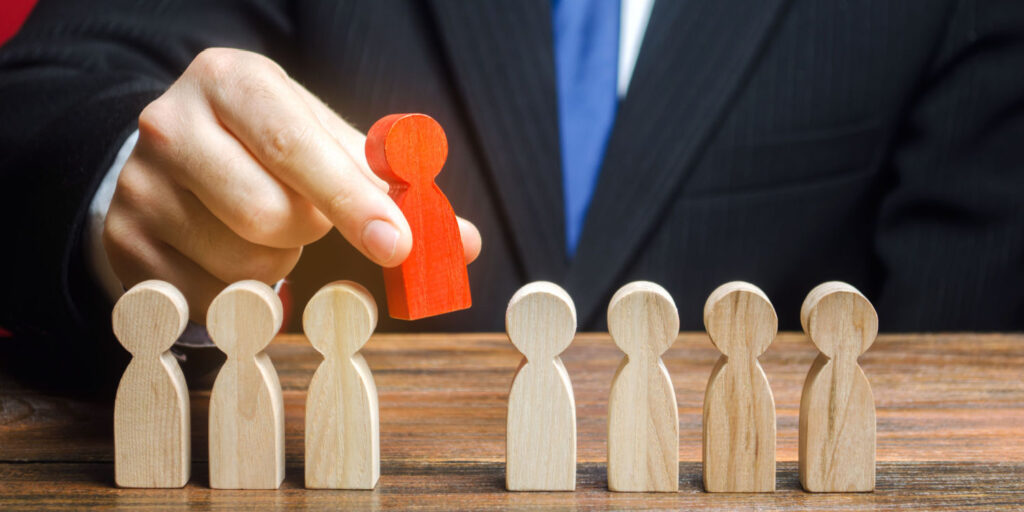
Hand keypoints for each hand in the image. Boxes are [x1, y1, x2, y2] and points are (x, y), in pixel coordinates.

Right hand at [104, 48, 481, 321]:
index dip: (351, 200)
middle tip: (304, 216)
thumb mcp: (325, 142)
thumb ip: (394, 187)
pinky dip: (241, 291)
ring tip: (260, 228)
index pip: (298, 148)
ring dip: (278, 264)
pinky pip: (210, 298)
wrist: (176, 153)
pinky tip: (229, 254)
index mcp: (232, 81)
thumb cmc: (268, 147)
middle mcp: (171, 123)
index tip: (396, 244)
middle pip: (270, 215)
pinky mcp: (124, 240)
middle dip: (309, 231)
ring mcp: (139, 185)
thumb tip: (462, 241)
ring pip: (244, 265)